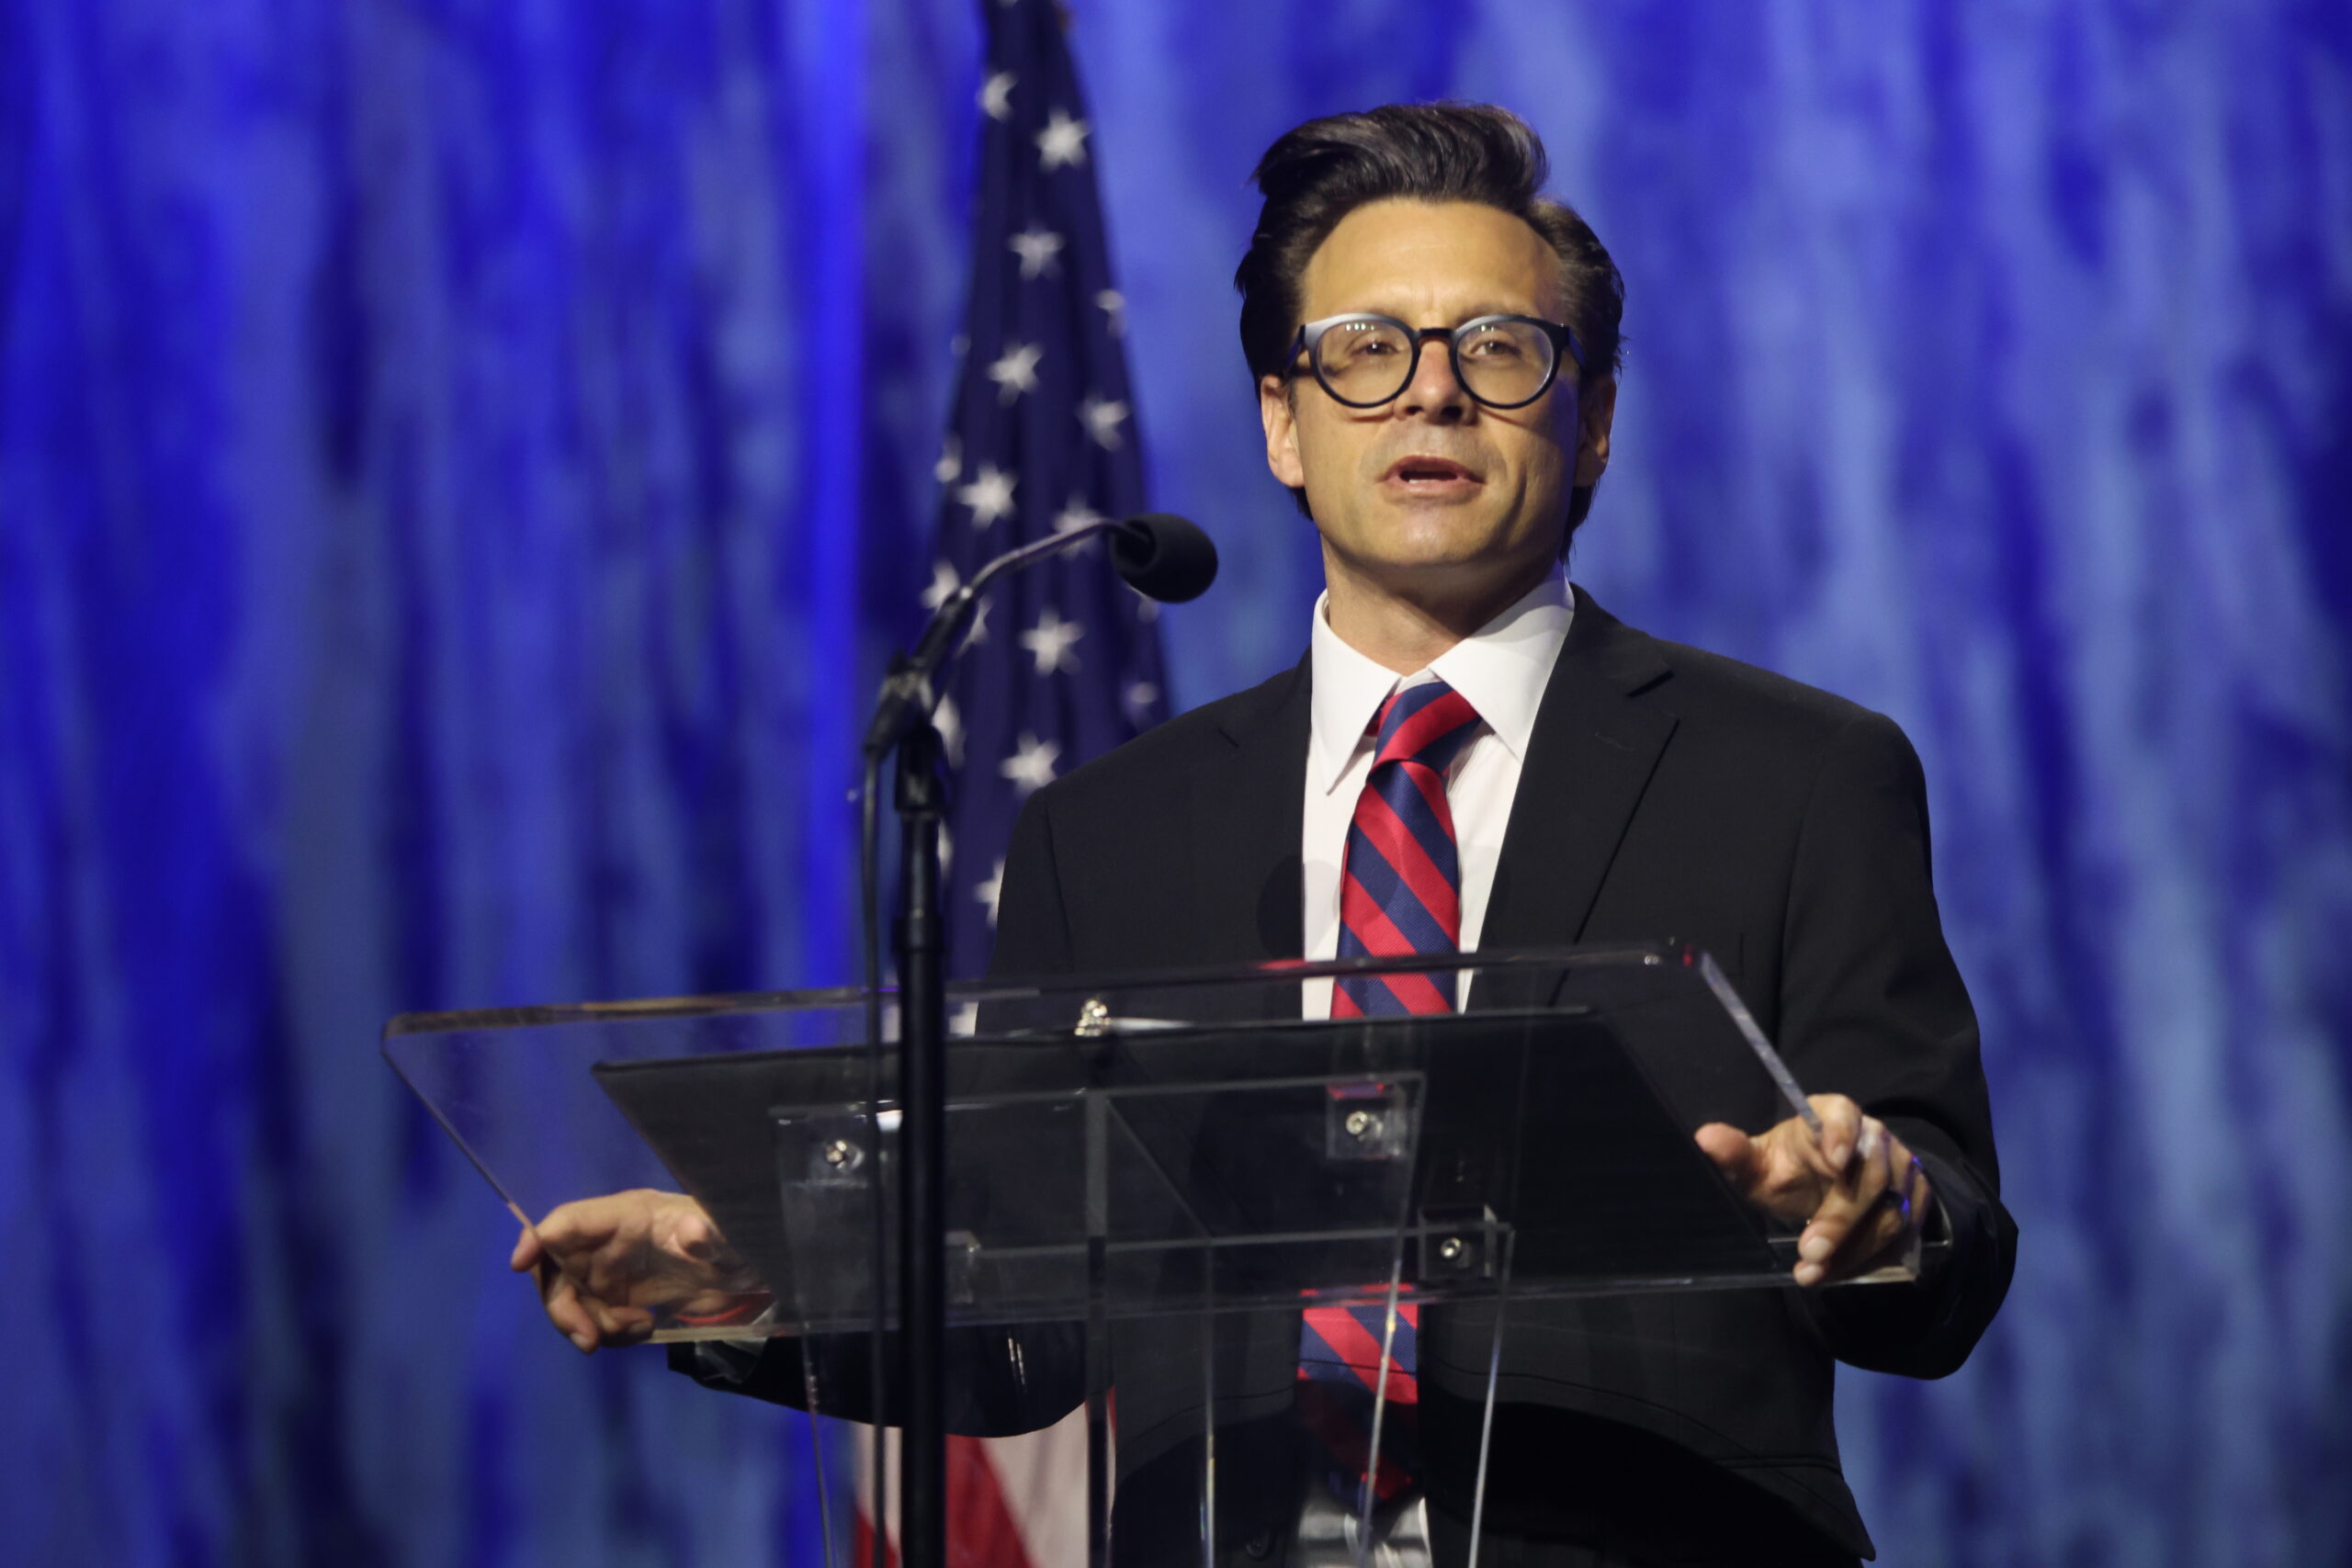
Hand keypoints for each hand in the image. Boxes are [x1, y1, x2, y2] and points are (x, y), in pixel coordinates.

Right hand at [509, 1189, 761, 1352]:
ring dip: (592, 1325)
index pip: (569, 1221)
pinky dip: (612, 1333)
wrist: (746, 1272)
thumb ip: (711, 1232)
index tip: (519, 1264)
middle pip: (555, 1270)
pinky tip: (646, 1326)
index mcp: (627, 1216)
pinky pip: (593, 1320)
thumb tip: (696, 1229)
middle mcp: (607, 1242)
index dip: (538, 1237)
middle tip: (589, 1340)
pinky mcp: (618, 1297)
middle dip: (562, 1308)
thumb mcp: (727, 1236)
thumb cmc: (733, 1241)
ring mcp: (609, 1271)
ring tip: (639, 1326)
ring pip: (570, 1301)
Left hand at [1694, 1095, 1933, 1287]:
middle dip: (1840, 1220)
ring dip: (1853, 1250)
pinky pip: (1901, 1238)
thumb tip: (1705, 1138)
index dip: (1842, 1135)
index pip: (1844, 1115)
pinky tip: (1836, 1273)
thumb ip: (1736, 1154)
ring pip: (1890, 1215)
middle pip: (1871, 1178)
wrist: (1829, 1187)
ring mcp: (1902, 1171)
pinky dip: (1868, 1261)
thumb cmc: (1790, 1169)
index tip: (1833, 1162)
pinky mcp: (1915, 1204)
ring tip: (1813, 1273)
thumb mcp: (1760, 1164)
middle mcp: (1875, 1138)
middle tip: (1809, 1252)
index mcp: (1834, 1115)